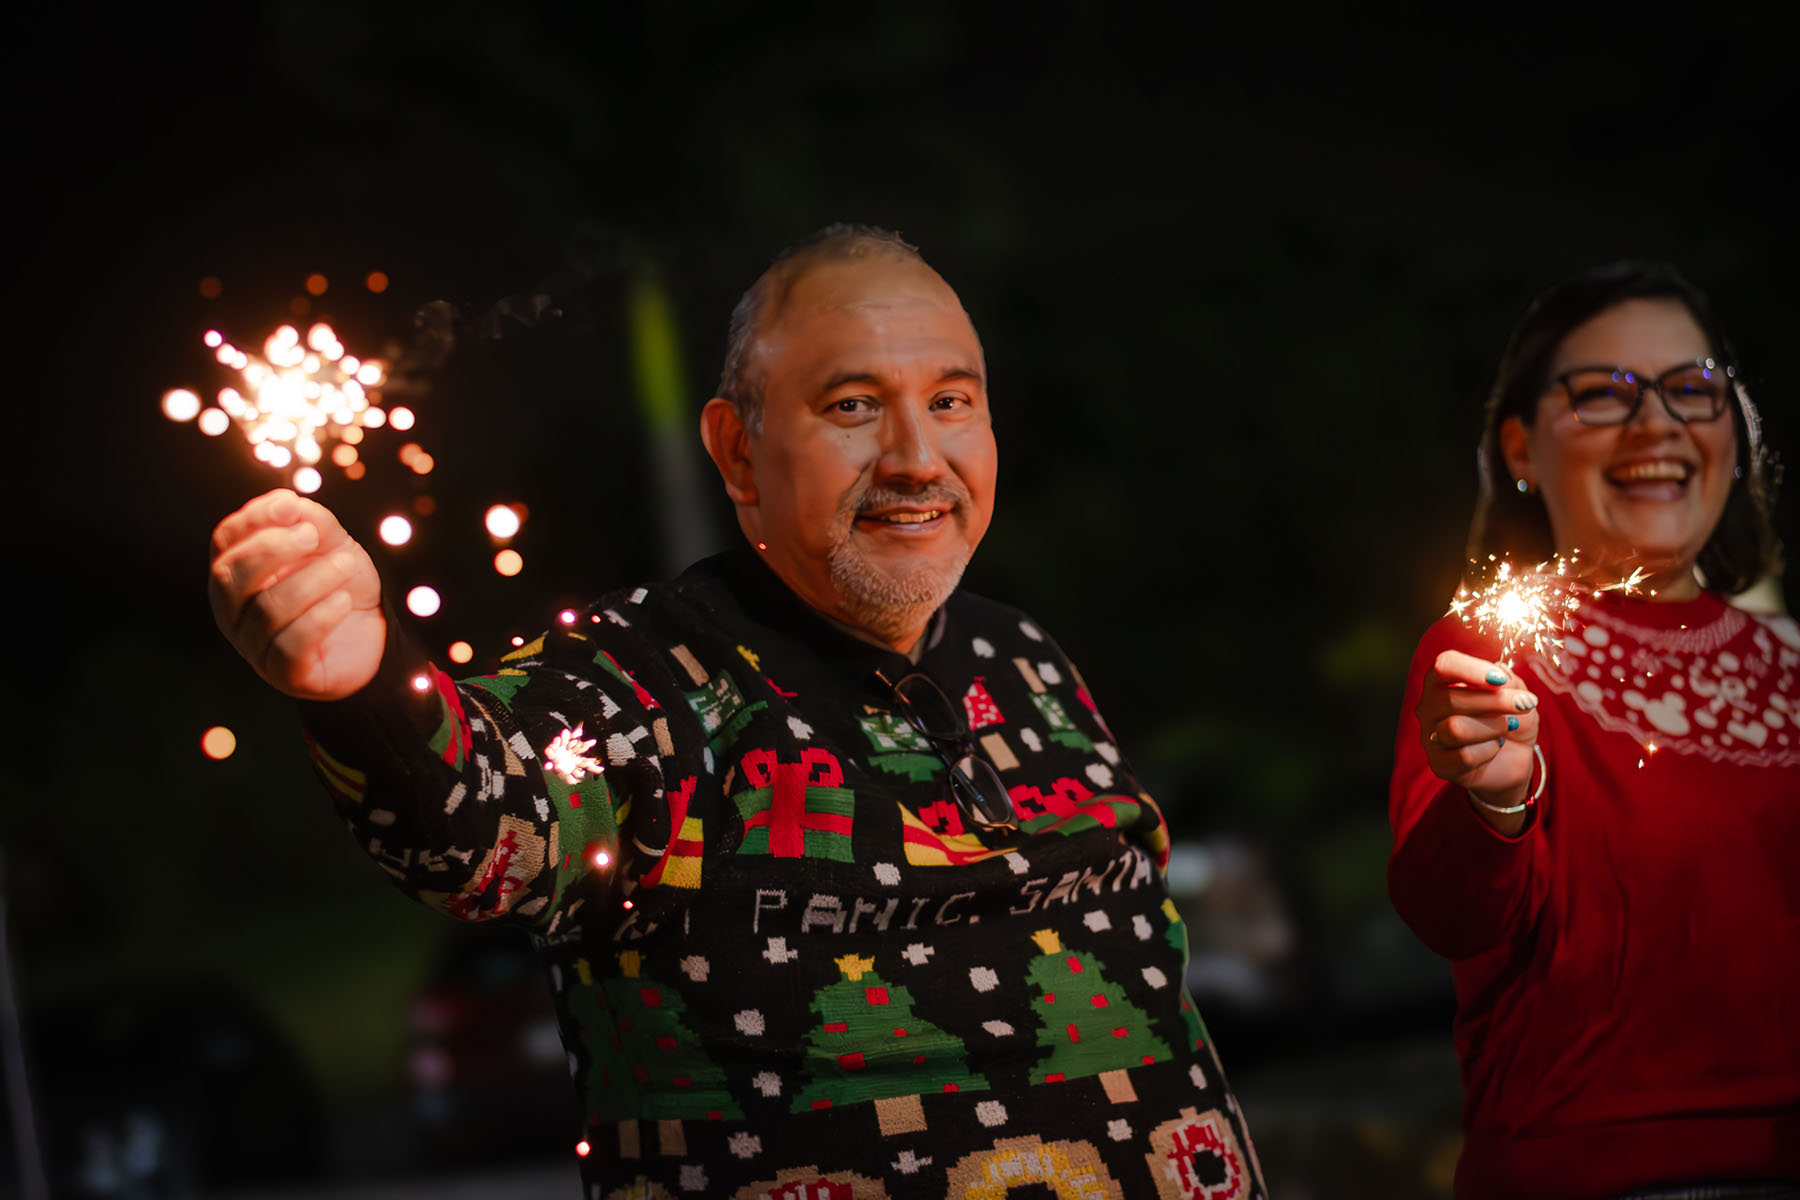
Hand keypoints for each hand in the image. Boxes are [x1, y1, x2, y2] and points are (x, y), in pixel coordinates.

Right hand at [209, 488, 385, 700]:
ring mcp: (254, 645)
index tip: (291, 505)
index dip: (253, 519)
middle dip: (272, 548)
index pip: (224, 540)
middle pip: (231, 575)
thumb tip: (292, 505)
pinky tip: (344, 601)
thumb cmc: (340, 587)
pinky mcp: (284, 673)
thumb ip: (313, 523)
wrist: (374, 639)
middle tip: (313, 536)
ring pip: (267, 609)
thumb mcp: (333, 547)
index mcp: (237, 573)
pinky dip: (320, 618)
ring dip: (311, 580)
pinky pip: (290, 646)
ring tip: (346, 566)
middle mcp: (234, 610)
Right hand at [1417, 651, 1540, 829]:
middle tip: (1525, 703)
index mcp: (1442, 683)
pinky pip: (1464, 757)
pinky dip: (1490, 750)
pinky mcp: (1440, 764)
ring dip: (1494, 726)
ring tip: (1509, 727)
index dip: (1471, 669)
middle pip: (1451, 699)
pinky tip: (1495, 747)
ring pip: (1455, 729)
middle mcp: (1430, 708)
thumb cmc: (1510, 720)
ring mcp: (1432, 737)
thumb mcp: (1517, 695)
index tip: (1500, 679)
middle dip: (1496, 701)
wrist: (1514, 758)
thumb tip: (1499, 671)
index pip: (1443, 666)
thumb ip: (1509, 682)